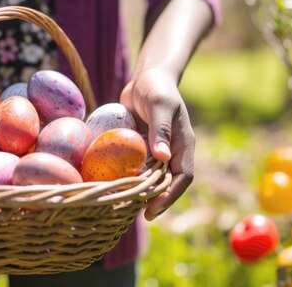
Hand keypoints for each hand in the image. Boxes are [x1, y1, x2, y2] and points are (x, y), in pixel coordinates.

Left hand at [120, 68, 194, 220]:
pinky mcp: (139, 148)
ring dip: (136, 191)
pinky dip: (124, 176)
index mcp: (183, 145)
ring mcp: (155, 151)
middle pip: (165, 183)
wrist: (146, 77)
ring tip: (119, 205)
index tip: (153, 209)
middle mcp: (171, 152)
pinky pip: (133, 166)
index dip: (170, 196)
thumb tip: (162, 157)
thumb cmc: (156, 87)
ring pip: (148, 178)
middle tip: (133, 214)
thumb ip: (161, 129)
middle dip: (152, 200)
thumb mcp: (159, 105)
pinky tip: (107, 184)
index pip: (182, 177)